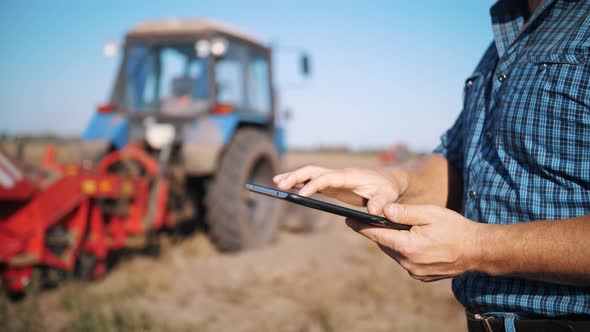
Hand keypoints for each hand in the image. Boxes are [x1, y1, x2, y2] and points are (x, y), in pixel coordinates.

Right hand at [273, 166, 405, 214]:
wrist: (388, 181)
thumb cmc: (387, 189)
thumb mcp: (387, 196)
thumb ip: (380, 203)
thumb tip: (373, 211)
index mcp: (349, 176)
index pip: (328, 178)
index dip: (314, 185)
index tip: (301, 194)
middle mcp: (338, 174)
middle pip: (313, 170)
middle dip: (296, 176)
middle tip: (279, 185)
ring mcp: (333, 178)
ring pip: (310, 173)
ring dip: (293, 177)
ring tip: (276, 183)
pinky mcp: (331, 184)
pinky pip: (312, 181)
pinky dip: (299, 182)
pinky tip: (287, 187)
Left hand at [346, 203, 481, 281]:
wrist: (478, 250)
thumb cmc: (455, 227)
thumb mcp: (430, 213)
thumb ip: (405, 212)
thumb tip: (383, 211)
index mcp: (408, 246)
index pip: (377, 234)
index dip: (361, 226)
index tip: (347, 219)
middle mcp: (408, 262)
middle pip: (384, 243)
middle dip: (379, 231)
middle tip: (372, 219)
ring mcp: (414, 272)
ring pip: (394, 253)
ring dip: (392, 241)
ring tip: (393, 228)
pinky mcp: (421, 276)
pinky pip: (405, 260)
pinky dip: (404, 250)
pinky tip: (411, 241)